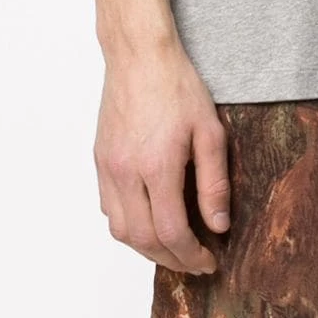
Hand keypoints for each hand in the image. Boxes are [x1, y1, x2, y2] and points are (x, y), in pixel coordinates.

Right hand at [93, 40, 229, 273]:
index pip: (172, 232)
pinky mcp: (99, 160)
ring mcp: (108, 168)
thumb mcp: (209, 130)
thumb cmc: (177, 86)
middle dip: (171, 259)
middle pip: (143, 239)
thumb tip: (218, 225)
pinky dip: (128, 226)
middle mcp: (126, 173)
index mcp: (157, 166)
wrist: (139, 55)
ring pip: (120, 230)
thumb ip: (214, 182)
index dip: (192, 256)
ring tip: (174, 247)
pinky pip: (108, 208)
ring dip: (147, 247)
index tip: (210, 261)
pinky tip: (149, 220)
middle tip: (195, 262)